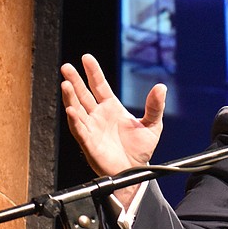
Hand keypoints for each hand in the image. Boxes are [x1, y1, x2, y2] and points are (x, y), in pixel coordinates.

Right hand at [60, 54, 166, 207]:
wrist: (136, 170)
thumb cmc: (140, 149)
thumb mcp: (153, 124)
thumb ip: (155, 106)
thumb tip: (161, 87)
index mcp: (112, 108)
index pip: (100, 86)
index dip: (93, 72)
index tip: (86, 58)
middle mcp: (99, 115)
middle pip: (83, 94)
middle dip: (75, 80)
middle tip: (67, 67)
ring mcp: (92, 127)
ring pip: (77, 109)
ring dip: (70, 97)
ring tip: (66, 84)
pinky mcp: (88, 142)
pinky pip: (79, 129)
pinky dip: (75, 119)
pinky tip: (71, 109)